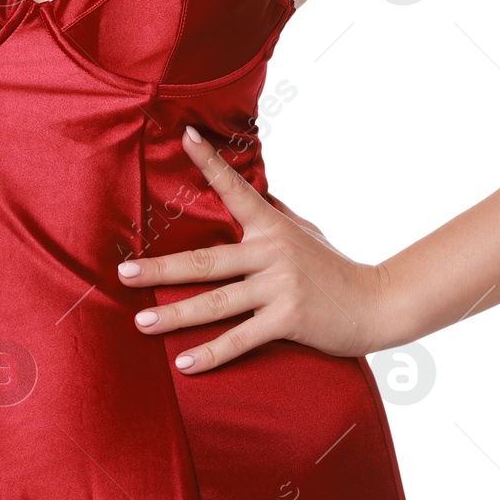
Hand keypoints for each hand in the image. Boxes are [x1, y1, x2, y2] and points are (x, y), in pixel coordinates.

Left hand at [116, 124, 392, 374]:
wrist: (376, 303)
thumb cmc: (335, 267)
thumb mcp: (305, 231)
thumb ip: (275, 215)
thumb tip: (255, 193)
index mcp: (272, 225)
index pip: (235, 188)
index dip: (210, 161)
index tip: (185, 136)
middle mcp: (271, 251)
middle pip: (206, 259)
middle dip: (161, 266)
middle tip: (123, 272)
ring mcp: (279, 286)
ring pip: (216, 302)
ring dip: (175, 313)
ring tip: (141, 321)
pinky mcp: (287, 319)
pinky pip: (241, 338)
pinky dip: (212, 354)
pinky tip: (185, 363)